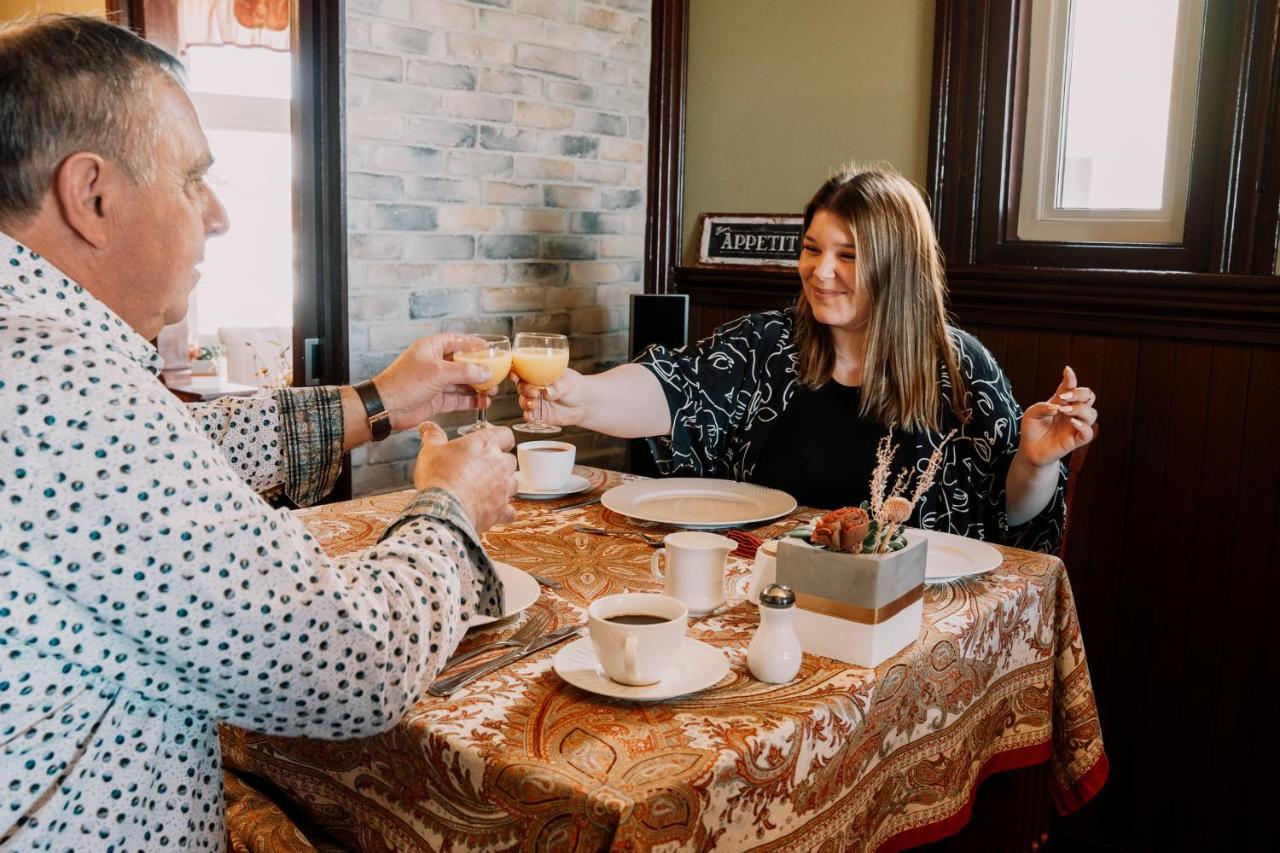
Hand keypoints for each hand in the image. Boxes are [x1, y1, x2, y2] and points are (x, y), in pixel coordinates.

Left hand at [373, 334, 495, 430]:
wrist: (386, 407)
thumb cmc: (404, 383)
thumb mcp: (438, 372)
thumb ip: (465, 372)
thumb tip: (485, 372)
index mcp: (430, 348)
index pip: (456, 340)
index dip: (472, 343)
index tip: (489, 348)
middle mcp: (434, 364)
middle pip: (462, 363)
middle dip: (479, 368)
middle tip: (495, 372)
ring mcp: (435, 382)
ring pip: (462, 382)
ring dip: (477, 386)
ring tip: (493, 389)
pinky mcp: (436, 399)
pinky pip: (458, 398)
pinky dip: (470, 400)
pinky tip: (483, 402)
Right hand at [413, 422, 517, 532]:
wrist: (443, 510)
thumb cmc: (439, 478)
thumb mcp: (430, 451)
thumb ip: (433, 436)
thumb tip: (427, 427)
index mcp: (485, 445)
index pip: (505, 434)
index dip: (500, 439)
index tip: (491, 444)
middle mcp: (500, 464)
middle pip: (510, 460)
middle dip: (499, 464)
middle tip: (481, 470)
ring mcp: (504, 488)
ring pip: (512, 484)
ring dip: (502, 486)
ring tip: (483, 491)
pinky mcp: (502, 510)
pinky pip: (510, 510)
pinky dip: (503, 511)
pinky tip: (491, 511)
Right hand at [515, 368, 588, 427]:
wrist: (586, 404)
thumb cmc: (577, 387)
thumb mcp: (569, 383)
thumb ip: (558, 387)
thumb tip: (547, 392)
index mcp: (539, 374)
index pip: (523, 371)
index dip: (515, 372)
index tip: (515, 375)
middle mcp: (535, 387)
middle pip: (521, 387)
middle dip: (525, 390)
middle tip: (535, 393)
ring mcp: (536, 402)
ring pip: (524, 402)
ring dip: (526, 403)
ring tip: (534, 404)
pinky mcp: (540, 415)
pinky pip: (530, 416)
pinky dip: (529, 416)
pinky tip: (531, 416)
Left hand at [1017, 366, 1097, 467]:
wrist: (1030, 450)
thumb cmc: (1032, 429)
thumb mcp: (1030, 414)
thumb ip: (1042, 407)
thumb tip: (1057, 407)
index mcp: (1062, 402)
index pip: (1072, 387)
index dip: (1071, 378)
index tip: (1067, 370)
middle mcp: (1072, 412)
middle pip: (1088, 396)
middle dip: (1079, 393)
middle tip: (1062, 397)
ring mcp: (1076, 425)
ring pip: (1092, 413)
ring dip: (1079, 409)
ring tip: (1063, 411)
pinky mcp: (1076, 440)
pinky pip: (1089, 432)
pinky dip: (1083, 426)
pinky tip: (1072, 422)